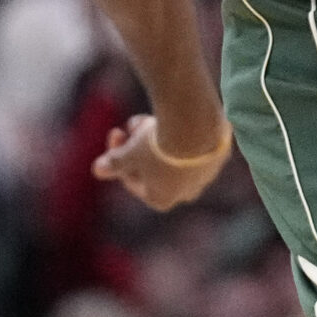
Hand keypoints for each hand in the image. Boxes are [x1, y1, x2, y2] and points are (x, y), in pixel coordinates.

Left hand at [91, 114, 232, 210]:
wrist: (195, 126)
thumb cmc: (155, 146)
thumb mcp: (128, 153)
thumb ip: (114, 163)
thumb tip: (97, 170)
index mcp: (162, 199)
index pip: (134, 182)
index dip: (120, 159)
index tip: (115, 136)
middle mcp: (186, 192)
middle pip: (155, 168)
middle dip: (138, 147)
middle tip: (128, 124)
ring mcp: (206, 174)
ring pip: (175, 155)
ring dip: (158, 138)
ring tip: (146, 117)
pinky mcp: (219, 154)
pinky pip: (195, 145)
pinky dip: (182, 132)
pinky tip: (172, 116)